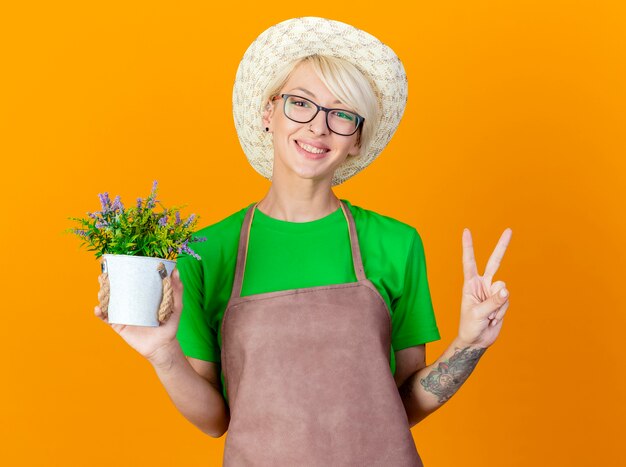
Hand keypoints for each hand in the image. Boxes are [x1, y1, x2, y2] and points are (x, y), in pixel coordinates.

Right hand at [94, 264, 183, 360]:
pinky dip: (100, 313)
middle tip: (104, 276)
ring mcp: (123, 314)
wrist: (162, 345)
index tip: (118, 264)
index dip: (124, 273)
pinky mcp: (118, 325)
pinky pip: (106, 318)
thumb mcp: (175, 306)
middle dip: (107, 282)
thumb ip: (176, 290)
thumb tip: (176, 271)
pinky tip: (98, 308)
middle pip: (116, 290)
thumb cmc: (169, 325)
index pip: (132, 282)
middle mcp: (131, 303)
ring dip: (101, 295)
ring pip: (108, 302)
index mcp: (142, 296)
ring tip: (100, 289)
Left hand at [457, 228, 511, 348]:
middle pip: (494, 262)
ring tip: (488, 315)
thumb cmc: (470, 325)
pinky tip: (494, 318)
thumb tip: (506, 289)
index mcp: (470, 284)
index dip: (468, 246)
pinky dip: (501, 311)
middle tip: (509, 230)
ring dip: (497, 306)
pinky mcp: (501, 300)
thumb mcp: (478, 314)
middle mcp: (482, 284)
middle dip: (502, 246)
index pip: (469, 261)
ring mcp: (493, 291)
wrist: (477, 339)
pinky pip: (507, 301)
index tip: (466, 231)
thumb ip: (492, 302)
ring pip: (504, 290)